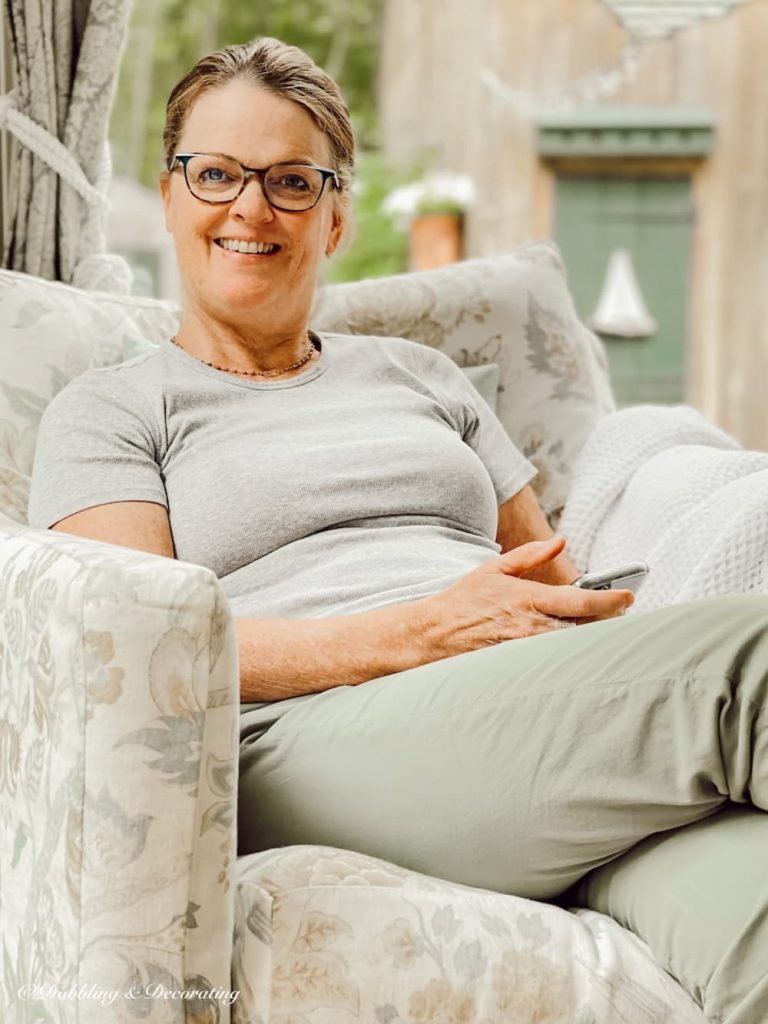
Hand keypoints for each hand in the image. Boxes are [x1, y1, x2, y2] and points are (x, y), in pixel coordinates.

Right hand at [426, 536, 633, 656]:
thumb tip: (561, 541)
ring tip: (603, 631)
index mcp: (528, 597)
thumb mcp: (495, 568)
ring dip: (590, 638)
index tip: (629, 596)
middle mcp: (531, 626)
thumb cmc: (464, 600)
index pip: (580, 600)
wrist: (434, 634)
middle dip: (607, 622)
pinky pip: (552, 661)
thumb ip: (531, 553)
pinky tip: (576, 651)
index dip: (610, 600)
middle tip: (621, 614)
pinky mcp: (519, 666)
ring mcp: (526, 650)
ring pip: (572, 647)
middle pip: (584, 628)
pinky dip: (568, 654)